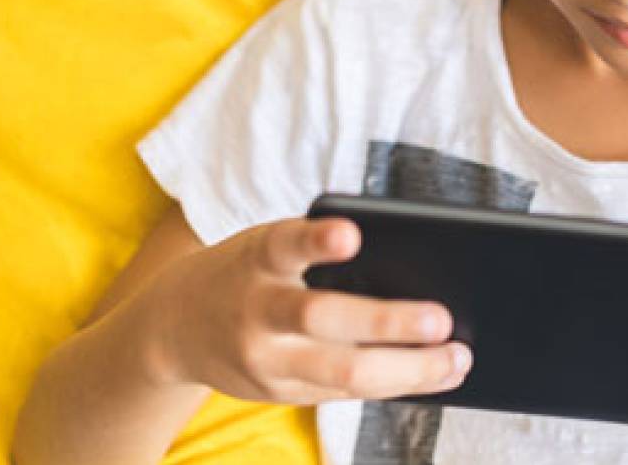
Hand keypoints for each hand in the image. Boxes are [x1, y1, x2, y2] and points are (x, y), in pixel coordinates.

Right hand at [141, 216, 471, 404]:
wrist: (170, 328)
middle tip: (441, 319)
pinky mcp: (278, 393)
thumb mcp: (266, 247)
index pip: (285, 244)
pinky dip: (396, 385)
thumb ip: (313, 252)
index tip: (351, 234)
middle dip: (384, 322)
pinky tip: (437, 375)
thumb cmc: (245, 272)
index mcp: (257, 257)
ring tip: (457, 359)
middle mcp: (256, 311)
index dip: (316, 239)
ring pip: (340, 373)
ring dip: (407, 369)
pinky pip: (344, 394)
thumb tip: (411, 271)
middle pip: (320, 317)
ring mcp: (265, 361)